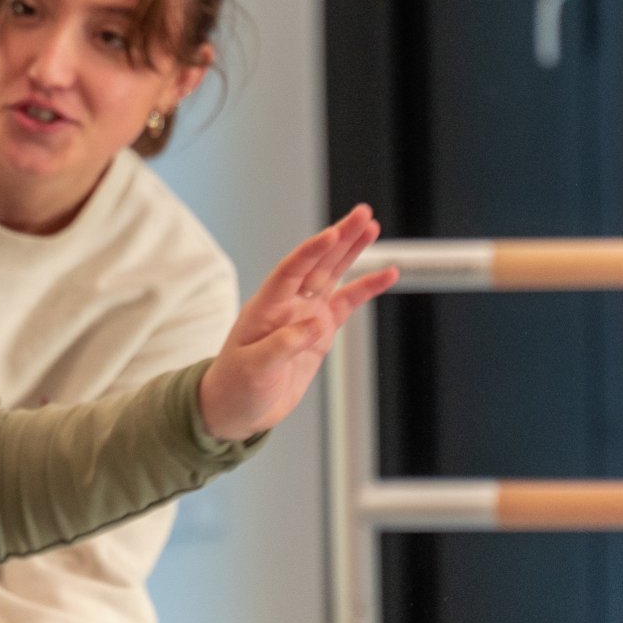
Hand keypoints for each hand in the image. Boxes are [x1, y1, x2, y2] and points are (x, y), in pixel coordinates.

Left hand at [196, 206, 398, 441]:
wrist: (237, 409)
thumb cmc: (235, 387)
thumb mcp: (254, 369)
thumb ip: (284, 345)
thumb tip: (317, 325)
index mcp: (265, 307)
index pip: (291, 270)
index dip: (311, 252)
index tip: (331, 235)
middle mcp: (287, 304)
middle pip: (317, 263)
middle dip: (340, 237)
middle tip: (362, 213)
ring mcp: (306, 315)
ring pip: (333, 275)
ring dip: (352, 252)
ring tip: (372, 227)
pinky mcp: (320, 331)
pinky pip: (347, 304)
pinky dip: (366, 289)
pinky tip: (386, 275)